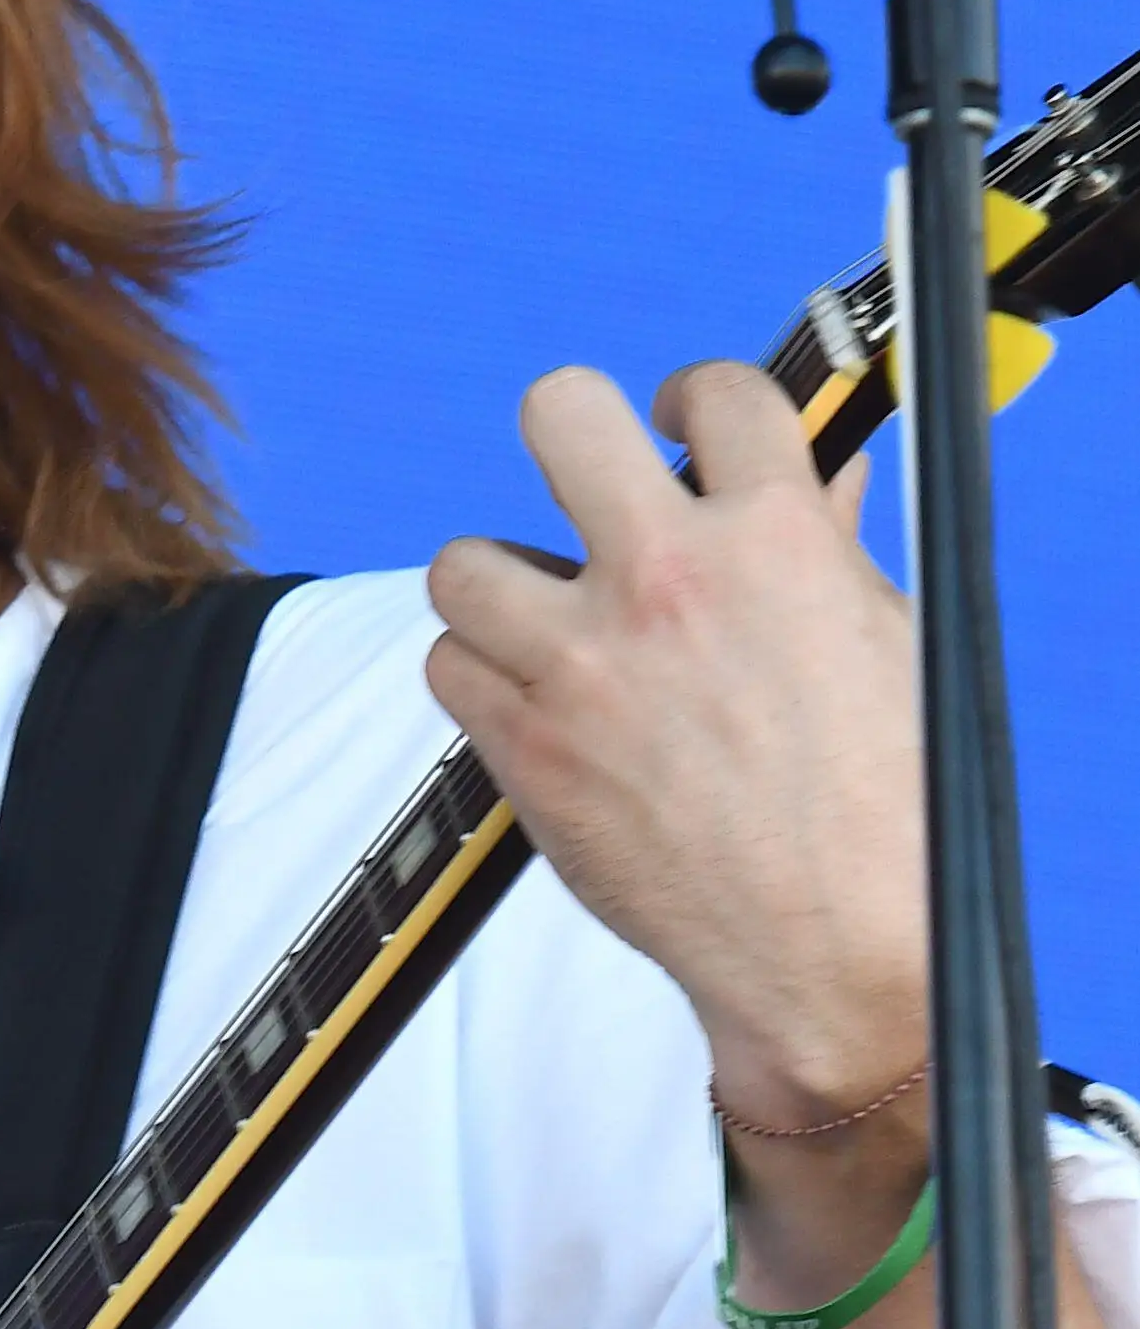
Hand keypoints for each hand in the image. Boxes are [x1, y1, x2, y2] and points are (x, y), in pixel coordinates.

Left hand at [425, 360, 925, 1129]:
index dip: (695, 397)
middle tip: (588, 480)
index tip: (678, 421)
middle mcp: (669, 580)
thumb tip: (817, 472)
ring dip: (499, 587)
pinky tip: (532, 700)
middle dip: (572, 431)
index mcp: (777, 537)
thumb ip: (823, 542)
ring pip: (466, 561)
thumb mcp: (879, 638)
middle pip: (561, 414)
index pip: (720, 392)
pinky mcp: (526, 745)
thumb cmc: (876, 800)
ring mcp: (585, 662)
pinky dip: (481, 679)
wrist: (829, 937)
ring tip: (546, 623)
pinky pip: (448, 667)